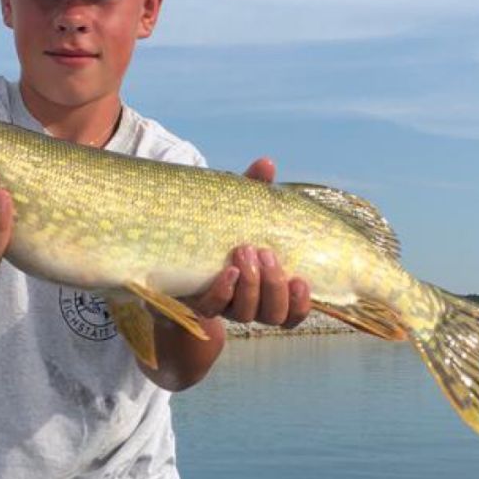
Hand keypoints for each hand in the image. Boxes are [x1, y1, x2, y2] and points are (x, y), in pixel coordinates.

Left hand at [188, 157, 311, 328]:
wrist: (177, 248)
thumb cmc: (221, 231)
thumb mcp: (241, 211)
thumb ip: (255, 191)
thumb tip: (266, 164)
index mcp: (269, 291)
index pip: (293, 312)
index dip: (300, 303)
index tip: (300, 279)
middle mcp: (250, 305)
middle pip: (273, 315)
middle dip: (273, 285)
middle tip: (264, 253)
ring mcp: (225, 306)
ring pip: (248, 314)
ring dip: (251, 286)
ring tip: (244, 251)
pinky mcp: (199, 303)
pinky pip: (213, 308)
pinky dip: (223, 291)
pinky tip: (228, 271)